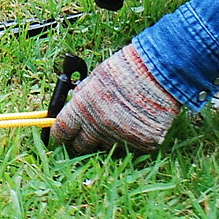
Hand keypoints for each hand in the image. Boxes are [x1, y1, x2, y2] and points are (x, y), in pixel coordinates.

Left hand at [49, 45, 180, 155]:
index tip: (61, 136)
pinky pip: (130, 150)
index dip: (60, 134)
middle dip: (82, 140)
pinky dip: (130, 141)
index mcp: (83, 107)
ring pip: (106, 149)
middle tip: (88, 132)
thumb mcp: (95, 78)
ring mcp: (121, 137)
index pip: (62, 131)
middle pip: (81, 146)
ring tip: (118, 121)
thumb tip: (71, 110)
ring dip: (107, 139)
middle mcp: (99, 126)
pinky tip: (135, 124)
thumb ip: (82, 97)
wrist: (159, 71)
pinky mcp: (142, 144)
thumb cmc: (125, 68)